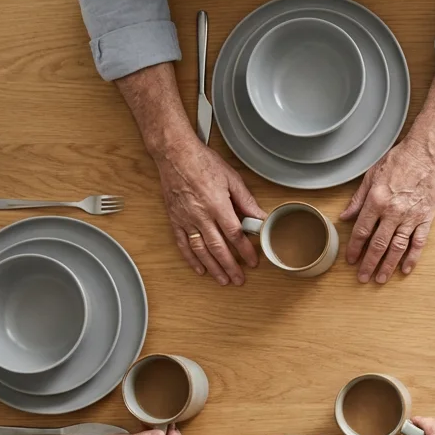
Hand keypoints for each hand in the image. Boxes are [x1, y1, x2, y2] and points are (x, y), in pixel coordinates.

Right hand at [155, 136, 264, 286]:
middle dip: (230, 266)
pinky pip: (183, 243)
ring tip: (223, 280)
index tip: (253, 261)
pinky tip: (200, 268)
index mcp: (217, 205)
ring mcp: (186, 219)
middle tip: (239, 279)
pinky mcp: (175, 219)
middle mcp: (200, 215)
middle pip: (218, 247)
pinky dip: (191, 259)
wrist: (175, 154)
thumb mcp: (231, 179)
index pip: (235, 235)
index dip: (245, 251)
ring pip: (200, 250)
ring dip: (213, 267)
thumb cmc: (202, 162)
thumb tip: (260, 217)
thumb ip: (246, 201)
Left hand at [340, 137, 434, 282]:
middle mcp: (392, 211)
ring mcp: (411, 216)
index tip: (351, 260)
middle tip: (363, 278)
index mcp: (376, 200)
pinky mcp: (426, 217)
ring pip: (397, 247)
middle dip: (369, 263)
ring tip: (381, 278)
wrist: (426, 153)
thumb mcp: (371, 176)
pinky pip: (418, 241)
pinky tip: (405, 269)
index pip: (362, 231)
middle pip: (378, 244)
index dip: (355, 248)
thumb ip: (358, 199)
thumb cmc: (399, 160)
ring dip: (388, 265)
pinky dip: (412, 257)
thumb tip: (345, 216)